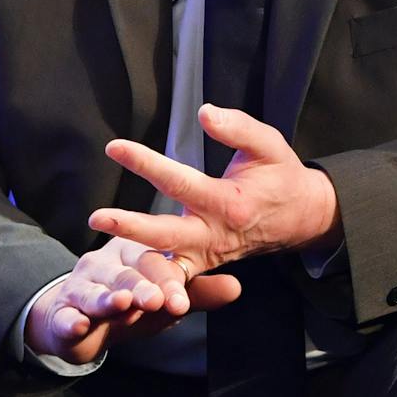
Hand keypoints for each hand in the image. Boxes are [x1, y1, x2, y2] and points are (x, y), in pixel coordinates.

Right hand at [24, 235, 240, 364]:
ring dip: (107, 300)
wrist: (78, 321)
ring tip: (121, 304)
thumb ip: (196, 294)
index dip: (168, 280)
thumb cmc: (131, 305)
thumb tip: (237, 288)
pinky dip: (71, 321)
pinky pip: (65, 316)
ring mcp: (82, 286)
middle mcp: (107, 264)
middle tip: (156, 300)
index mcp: (134, 254)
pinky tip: (77, 325)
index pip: (154, 262)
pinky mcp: (62, 312)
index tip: (181, 300)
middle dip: (141, 288)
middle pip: (126, 275)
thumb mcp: (163, 300)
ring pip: (95, 292)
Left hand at [87, 104, 341, 275]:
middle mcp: (216, 234)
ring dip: (135, 264)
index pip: (179, 182)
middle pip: (166, 235)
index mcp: (229, 201)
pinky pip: (175, 278)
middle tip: (95, 217)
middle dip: (129, 226)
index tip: (114, 147)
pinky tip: (121, 281)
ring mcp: (209, 255)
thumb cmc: (280, 175)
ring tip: (100, 253)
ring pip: (167, 265)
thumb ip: (237, 128)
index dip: (145, 164)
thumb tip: (204, 112)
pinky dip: (151, 283)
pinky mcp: (204, 265)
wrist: (301, 217)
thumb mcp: (268, 144)